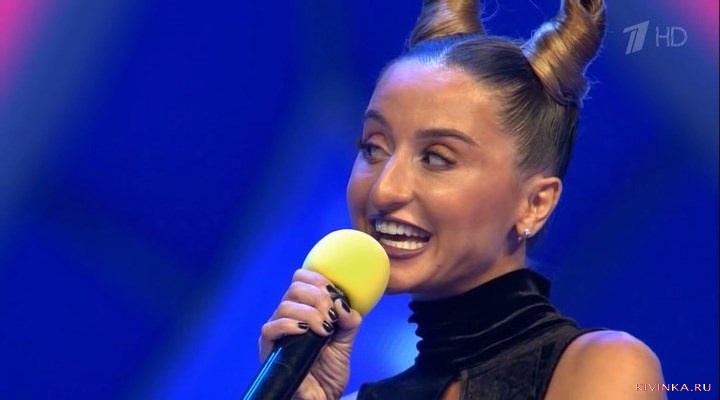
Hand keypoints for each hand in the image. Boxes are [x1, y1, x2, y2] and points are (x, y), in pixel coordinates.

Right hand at [259, 269, 362, 399]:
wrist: (323, 396)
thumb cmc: (329, 370)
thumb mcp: (346, 340)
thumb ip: (349, 319)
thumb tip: (342, 302)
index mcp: (304, 309)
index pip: (301, 279)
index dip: (316, 278)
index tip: (333, 290)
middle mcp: (288, 316)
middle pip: (294, 288)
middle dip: (317, 296)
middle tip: (331, 315)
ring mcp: (277, 332)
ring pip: (284, 306)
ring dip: (309, 313)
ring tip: (324, 328)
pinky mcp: (268, 348)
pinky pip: (270, 328)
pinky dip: (289, 325)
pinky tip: (304, 331)